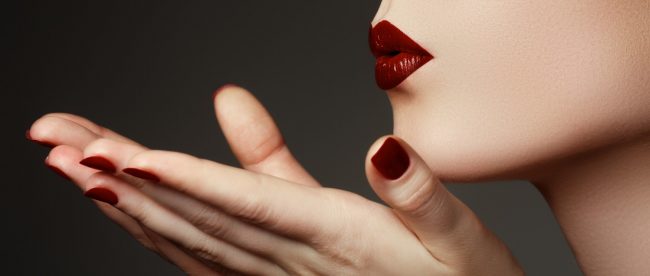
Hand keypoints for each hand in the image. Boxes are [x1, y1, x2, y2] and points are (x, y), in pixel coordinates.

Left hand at [29, 86, 522, 274]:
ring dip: (129, 203)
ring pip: (191, 238)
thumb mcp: (460, 240)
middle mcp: (298, 263)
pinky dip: (162, 232)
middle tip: (61, 141)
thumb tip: (382, 150)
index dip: (188, 181)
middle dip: (125, 178)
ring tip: (74, 168)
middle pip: (199, 216)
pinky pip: (208, 259)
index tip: (123, 157)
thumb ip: (419, 195)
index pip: (252, 207)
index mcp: (343, 243)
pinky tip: (132, 211)